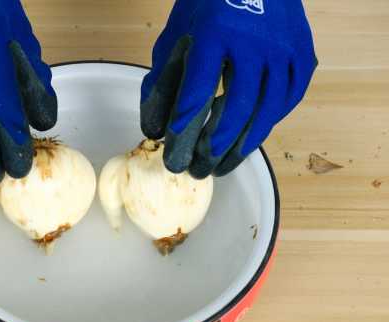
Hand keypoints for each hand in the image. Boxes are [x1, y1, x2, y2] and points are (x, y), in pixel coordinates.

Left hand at [141, 0, 316, 177]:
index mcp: (216, 34)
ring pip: (266, 111)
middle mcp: (254, 44)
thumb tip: (154, 128)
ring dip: (243, 146)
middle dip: (215, 146)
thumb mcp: (177, 33)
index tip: (174, 149)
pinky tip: (249, 139)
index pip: (199, 88)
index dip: (186, 123)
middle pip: (237, 108)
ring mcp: (283, 50)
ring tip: (222, 166)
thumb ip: (163, 78)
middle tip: (198, 169)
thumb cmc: (210, 5)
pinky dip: (268, 124)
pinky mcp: (303, 55)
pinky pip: (287, 101)